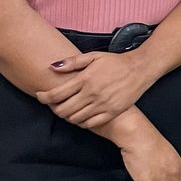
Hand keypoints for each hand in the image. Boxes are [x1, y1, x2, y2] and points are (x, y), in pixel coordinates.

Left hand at [37, 51, 156, 127]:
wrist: (140, 69)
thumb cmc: (116, 62)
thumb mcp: (94, 56)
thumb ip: (72, 62)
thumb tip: (52, 67)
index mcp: (85, 79)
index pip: (57, 94)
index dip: (44, 97)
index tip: (40, 96)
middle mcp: (92, 94)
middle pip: (63, 109)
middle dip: (54, 109)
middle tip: (54, 105)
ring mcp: (102, 105)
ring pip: (75, 118)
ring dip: (67, 116)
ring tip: (67, 110)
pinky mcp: (112, 112)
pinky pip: (90, 123)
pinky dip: (82, 122)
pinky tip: (81, 116)